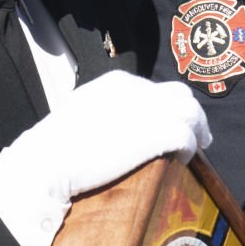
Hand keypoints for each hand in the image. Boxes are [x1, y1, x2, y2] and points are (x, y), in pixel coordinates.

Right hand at [0, 72, 211, 245]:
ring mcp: (148, 109)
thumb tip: (112, 131)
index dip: (165, 107)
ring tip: (197, 148)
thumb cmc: (54, 148)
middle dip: (189, 114)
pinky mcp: (157, 133)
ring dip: (196, 129)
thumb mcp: (79, 116)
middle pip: (179, 95)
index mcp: (116, 83)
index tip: (167, 122)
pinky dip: (189, 148)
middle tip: (195, 135)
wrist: (47, 162)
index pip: (153, 87)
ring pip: (190, 112)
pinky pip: (186, 136)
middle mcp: (136, 89)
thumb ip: (101, 116)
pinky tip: (184, 160)